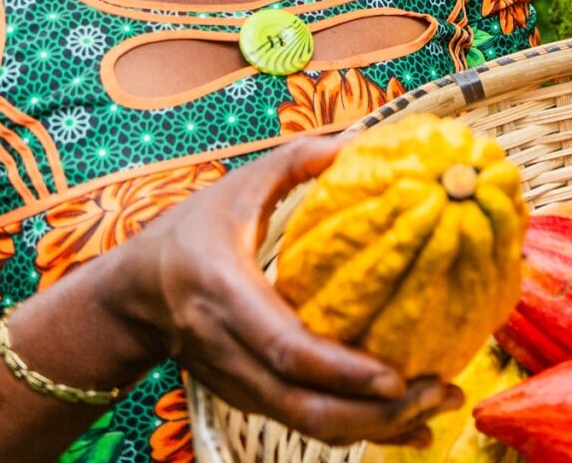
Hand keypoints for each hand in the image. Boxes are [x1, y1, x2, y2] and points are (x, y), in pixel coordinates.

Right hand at [105, 135, 458, 446]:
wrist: (133, 293)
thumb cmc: (191, 231)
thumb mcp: (238, 187)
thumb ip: (297, 160)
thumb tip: (364, 141)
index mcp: (224, 294)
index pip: (285, 347)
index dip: (340, 369)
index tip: (395, 375)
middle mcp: (229, 350)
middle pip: (303, 406)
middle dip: (374, 413)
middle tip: (438, 396)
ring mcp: (236, 383)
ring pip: (306, 426)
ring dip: (374, 428)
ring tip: (435, 411)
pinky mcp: (246, 399)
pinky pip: (303, 426)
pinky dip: (355, 430)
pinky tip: (405, 421)